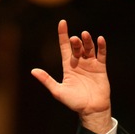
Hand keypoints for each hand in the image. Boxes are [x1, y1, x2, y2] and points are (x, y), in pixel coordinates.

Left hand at [31, 19, 112, 133]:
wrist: (91, 110)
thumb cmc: (74, 102)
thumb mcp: (58, 91)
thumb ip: (46, 80)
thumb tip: (33, 71)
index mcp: (68, 66)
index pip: (64, 47)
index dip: (63, 35)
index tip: (62, 23)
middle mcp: (79, 63)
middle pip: (77, 47)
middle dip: (75, 42)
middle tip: (74, 39)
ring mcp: (90, 64)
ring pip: (89, 48)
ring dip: (87, 41)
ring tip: (85, 35)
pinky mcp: (100, 68)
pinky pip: (101, 55)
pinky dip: (101, 47)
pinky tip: (100, 39)